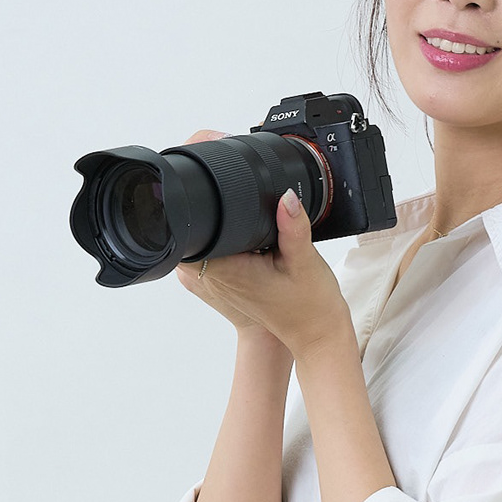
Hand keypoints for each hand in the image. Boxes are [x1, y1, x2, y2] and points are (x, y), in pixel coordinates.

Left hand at [174, 131, 352, 361]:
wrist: (314, 335)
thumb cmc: (307, 307)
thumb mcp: (304, 262)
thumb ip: (293, 227)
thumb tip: (286, 196)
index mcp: (220, 268)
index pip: (188, 220)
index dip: (197, 189)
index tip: (216, 166)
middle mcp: (209, 274)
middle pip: (188, 221)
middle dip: (208, 197)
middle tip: (240, 185)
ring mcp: (211, 277)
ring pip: (198, 231)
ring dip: (216, 215)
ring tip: (247, 208)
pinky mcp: (221, 277)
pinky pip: (211, 244)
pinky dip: (225, 230)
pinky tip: (249, 228)